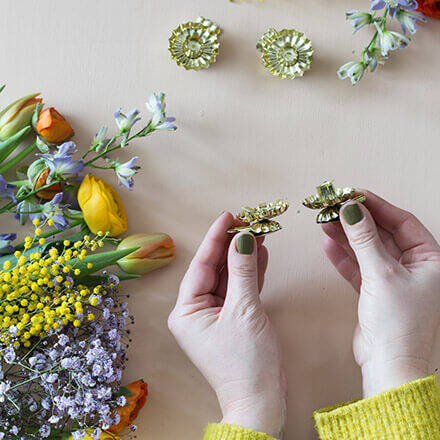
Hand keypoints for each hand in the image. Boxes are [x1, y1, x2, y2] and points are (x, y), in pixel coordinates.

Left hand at [168, 212, 285, 437]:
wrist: (262, 401)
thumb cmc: (246, 363)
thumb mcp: (244, 310)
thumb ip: (243, 271)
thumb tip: (243, 238)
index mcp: (185, 311)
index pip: (200, 265)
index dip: (215, 238)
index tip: (228, 215)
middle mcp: (195, 311)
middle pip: (214, 268)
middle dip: (231, 245)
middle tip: (248, 221)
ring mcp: (214, 315)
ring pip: (228, 277)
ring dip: (243, 256)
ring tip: (259, 232)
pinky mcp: (232, 319)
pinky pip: (239, 289)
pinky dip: (250, 273)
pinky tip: (260, 254)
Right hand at [323, 191, 439, 396]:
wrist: (389, 367)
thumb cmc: (399, 326)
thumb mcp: (382, 274)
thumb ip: (364, 240)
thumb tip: (351, 209)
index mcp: (431, 260)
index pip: (403, 222)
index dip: (376, 207)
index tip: (353, 195)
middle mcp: (415, 268)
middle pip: (382, 234)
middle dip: (357, 222)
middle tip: (333, 208)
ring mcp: (394, 280)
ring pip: (367, 250)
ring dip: (346, 237)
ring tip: (325, 223)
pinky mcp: (376, 293)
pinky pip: (358, 267)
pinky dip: (343, 257)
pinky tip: (329, 245)